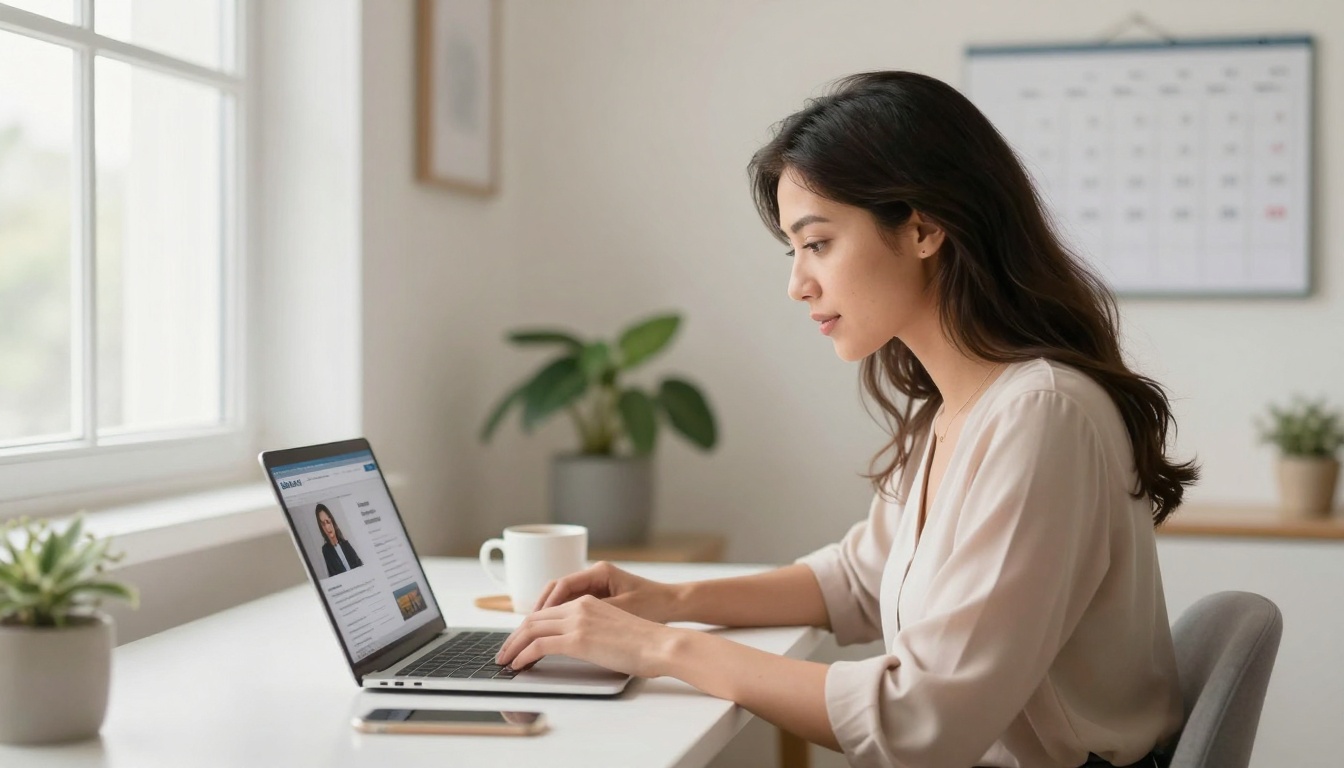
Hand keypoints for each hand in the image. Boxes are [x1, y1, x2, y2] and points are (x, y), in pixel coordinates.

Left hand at [495, 595, 680, 677]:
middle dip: (514, 636)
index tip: (519, 641)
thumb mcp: (614, 629)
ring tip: (505, 660)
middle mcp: (580, 606)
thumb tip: (583, 647)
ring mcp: (578, 621)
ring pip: (531, 629)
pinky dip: (523, 655)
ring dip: (513, 646)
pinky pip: (539, 645)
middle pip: (534, 618)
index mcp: (588, 601)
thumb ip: (594, 632)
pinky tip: (518, 664)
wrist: (661, 644)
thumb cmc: (646, 642)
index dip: (529, 627)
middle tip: (504, 652)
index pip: (548, 611)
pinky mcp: (578, 639)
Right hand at [532, 561, 680, 622]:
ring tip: (528, 637)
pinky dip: (558, 619)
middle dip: (537, 614)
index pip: (561, 586)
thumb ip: (593, 615)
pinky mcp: (600, 599)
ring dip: (545, 617)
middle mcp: (595, 576)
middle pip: (555, 591)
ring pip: (561, 600)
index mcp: (599, 573)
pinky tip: (549, 635)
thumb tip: (565, 625)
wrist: (675, 607)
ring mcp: (597, 587)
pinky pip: (571, 607)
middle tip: (521, 634)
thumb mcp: (623, 610)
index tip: (532, 624)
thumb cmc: (655, 606)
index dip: (544, 606)